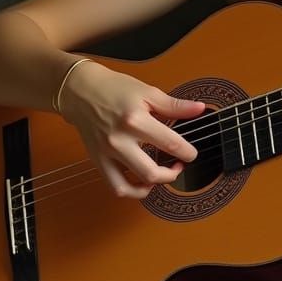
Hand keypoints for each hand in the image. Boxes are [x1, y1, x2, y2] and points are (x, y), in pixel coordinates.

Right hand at [58, 61, 205, 198]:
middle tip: (179, 165)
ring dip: (154, 185)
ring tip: (163, 175)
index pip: (170, 144)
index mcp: (135, 120)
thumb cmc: (116, 89)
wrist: (81, 91)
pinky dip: (132, 191)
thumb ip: (175, 105)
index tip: (191, 153)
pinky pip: (116, 186)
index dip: (187, 152)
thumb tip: (200, 109)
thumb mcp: (148, 92)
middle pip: (151, 172)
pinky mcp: (98, 161)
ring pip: (133, 185)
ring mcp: (106, 153)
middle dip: (172, 174)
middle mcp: (119, 140)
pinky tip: (144, 183)